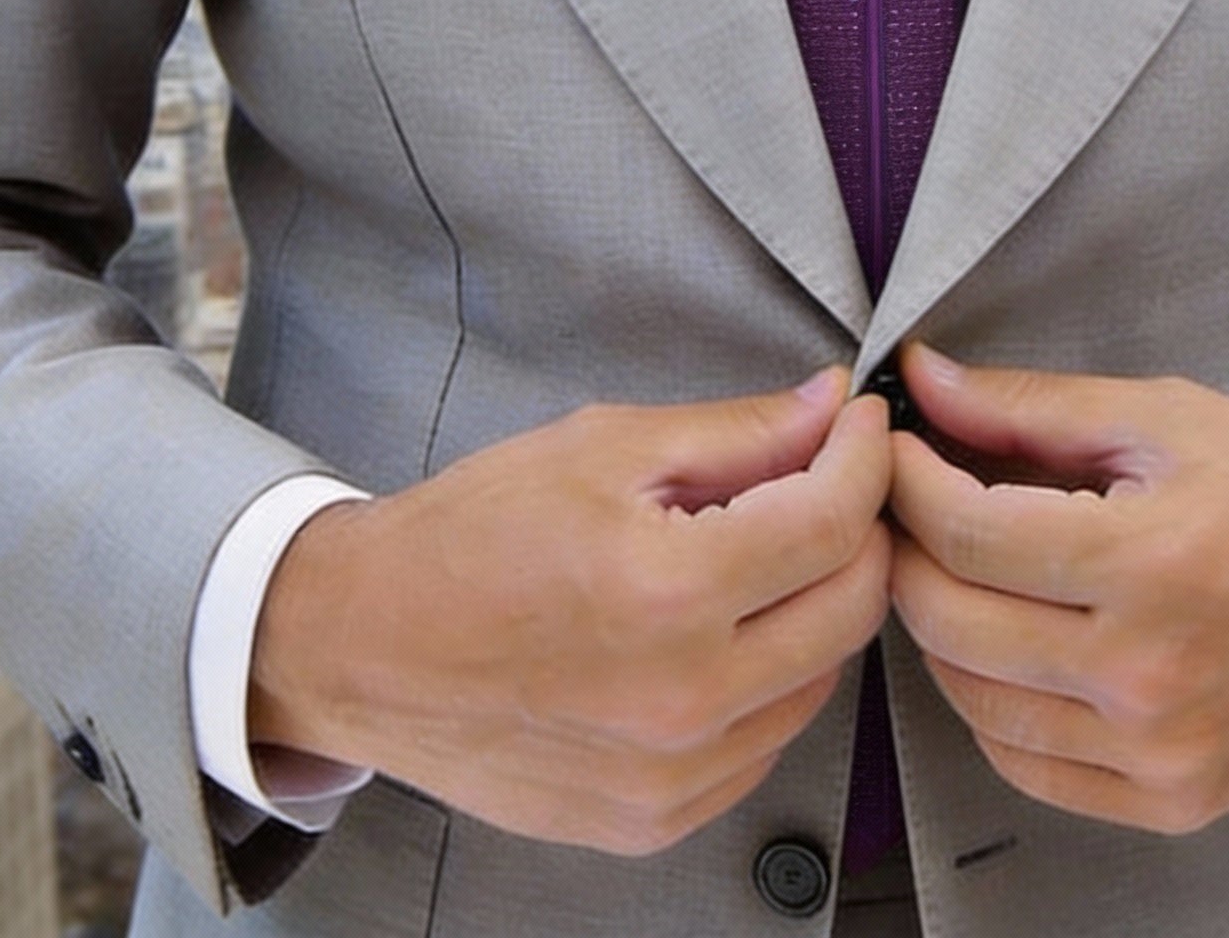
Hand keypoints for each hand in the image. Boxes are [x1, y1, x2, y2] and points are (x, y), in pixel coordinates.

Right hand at [249, 368, 891, 855]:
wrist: (364, 647)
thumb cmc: (470, 537)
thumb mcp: (604, 447)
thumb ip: (737, 432)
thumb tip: (829, 409)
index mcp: (668, 592)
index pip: (833, 521)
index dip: (865, 457)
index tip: (860, 425)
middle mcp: (682, 699)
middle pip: (852, 606)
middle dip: (858, 527)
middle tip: (828, 479)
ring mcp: (671, 776)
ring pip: (822, 677)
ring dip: (817, 604)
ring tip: (761, 553)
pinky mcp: (655, 820)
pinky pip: (766, 741)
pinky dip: (771, 678)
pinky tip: (721, 630)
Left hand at [887, 344, 1228, 835]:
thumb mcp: (1170, 417)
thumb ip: (1033, 406)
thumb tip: (926, 381)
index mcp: (1148, 561)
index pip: (965, 532)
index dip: (907, 482)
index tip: (897, 449)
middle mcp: (1146, 671)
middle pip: (951, 619)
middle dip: (907, 549)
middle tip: (909, 504)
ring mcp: (1158, 748)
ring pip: (973, 701)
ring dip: (939, 629)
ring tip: (955, 570)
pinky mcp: (1173, 798)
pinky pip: (1029, 767)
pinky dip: (991, 708)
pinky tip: (1004, 650)